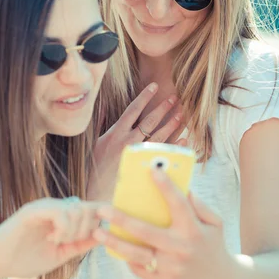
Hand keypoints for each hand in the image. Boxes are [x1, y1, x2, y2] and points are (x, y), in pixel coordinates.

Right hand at [0, 197, 99, 278]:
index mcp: (62, 216)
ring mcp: (44, 206)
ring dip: (74, 230)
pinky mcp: (33, 210)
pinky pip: (60, 211)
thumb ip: (79, 245)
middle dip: (86, 229)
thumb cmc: (24, 260)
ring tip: (58, 242)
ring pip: (76, 209)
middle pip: (88, 208)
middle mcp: (55, 207)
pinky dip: (63, 228)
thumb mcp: (60, 255)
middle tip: (70, 243)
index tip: (91, 238)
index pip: (90, 209)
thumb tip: (102, 236)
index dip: (98, 220)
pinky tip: (53, 238)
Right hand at [87, 83, 184, 201]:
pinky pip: (164, 154)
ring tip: (182, 114)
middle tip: (175, 98)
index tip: (154, 86)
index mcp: (115, 134)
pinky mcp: (145, 167)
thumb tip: (101, 105)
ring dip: (172, 124)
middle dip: (163, 108)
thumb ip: (100, 123)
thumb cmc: (94, 167)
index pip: (133, 110)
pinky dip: (176, 145)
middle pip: (150, 120)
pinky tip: (185, 138)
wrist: (96, 191)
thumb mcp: (94, 142)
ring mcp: (138, 155)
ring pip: (160, 136)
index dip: (145, 97)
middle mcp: (128, 142)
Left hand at [93, 170, 229, 278]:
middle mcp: (181, 249)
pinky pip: (140, 269)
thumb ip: (199, 205)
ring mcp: (171, 268)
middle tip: (102, 210)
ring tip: (97, 233)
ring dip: (114, 243)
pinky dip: (127, 258)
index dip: (166, 186)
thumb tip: (182, 187)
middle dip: (121, 219)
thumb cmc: (213, 245)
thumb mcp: (215, 223)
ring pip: (136, 254)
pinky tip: (116, 248)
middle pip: (145, 232)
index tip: (152, 171)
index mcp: (194, 230)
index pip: (178, 204)